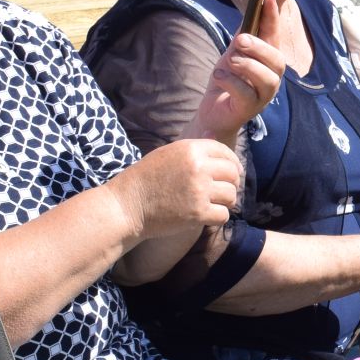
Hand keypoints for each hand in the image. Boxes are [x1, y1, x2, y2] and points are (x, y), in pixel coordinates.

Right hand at [112, 139, 243, 239]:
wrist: (126, 206)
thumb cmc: (145, 180)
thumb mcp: (168, 154)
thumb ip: (194, 151)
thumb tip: (218, 142)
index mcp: (190, 149)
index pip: (225, 152)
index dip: (233, 163)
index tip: (233, 173)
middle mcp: (198, 167)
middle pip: (233, 173)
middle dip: (231, 183)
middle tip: (223, 192)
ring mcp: (199, 191)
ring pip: (231, 195)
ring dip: (225, 202)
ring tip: (214, 204)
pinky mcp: (198, 213)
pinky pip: (224, 215)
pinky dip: (218, 217)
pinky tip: (208, 216)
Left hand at [191, 5, 286, 144]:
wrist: (213, 114)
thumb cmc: (227, 82)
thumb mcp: (232, 54)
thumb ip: (243, 38)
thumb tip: (250, 13)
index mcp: (268, 60)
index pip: (274, 35)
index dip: (272, 15)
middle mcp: (271, 77)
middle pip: (277, 60)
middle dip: (259, 47)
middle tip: (239, 40)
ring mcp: (263, 95)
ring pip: (267, 78)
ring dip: (247, 65)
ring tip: (229, 60)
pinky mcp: (249, 109)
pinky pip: (246, 94)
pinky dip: (231, 82)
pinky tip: (218, 76)